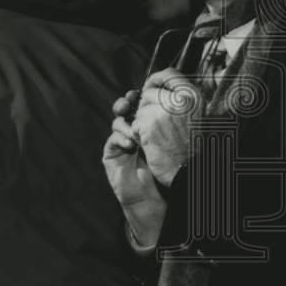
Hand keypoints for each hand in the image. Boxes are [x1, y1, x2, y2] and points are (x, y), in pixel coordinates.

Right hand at [103, 108, 165, 249]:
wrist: (154, 195)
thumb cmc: (165, 170)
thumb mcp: (170, 142)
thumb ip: (169, 123)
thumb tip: (174, 100)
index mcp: (148, 126)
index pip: (141, 105)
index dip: (141, 96)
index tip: (146, 90)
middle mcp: (133, 132)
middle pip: (125, 109)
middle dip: (127, 102)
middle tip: (131, 100)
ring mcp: (121, 142)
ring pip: (117, 122)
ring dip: (125, 122)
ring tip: (135, 130)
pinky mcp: (111, 153)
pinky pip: (112, 139)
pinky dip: (120, 138)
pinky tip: (131, 145)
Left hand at [135, 68, 204, 186]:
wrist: (187, 169)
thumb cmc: (188, 144)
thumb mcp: (192, 114)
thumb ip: (177, 98)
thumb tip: (153, 84)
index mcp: (192, 95)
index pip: (169, 73)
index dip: (156, 80)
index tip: (150, 88)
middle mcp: (179, 99)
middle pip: (149, 92)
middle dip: (147, 107)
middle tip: (157, 123)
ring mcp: (163, 111)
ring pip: (139, 109)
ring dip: (143, 123)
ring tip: (158, 135)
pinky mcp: (149, 124)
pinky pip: (134, 123)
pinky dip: (138, 134)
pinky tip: (151, 143)